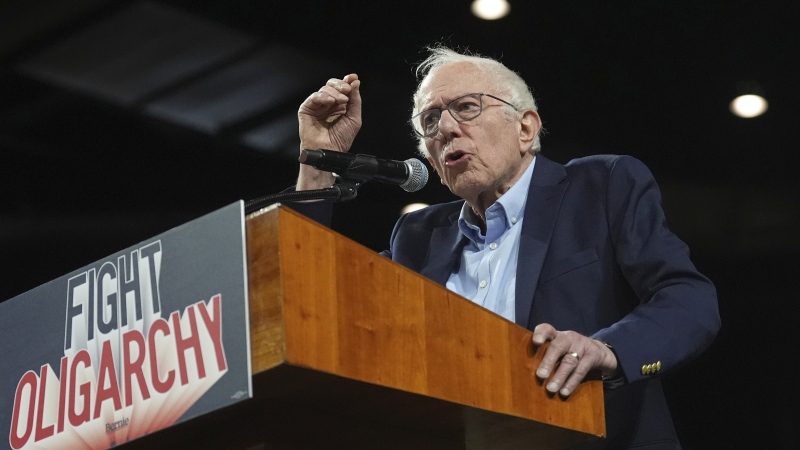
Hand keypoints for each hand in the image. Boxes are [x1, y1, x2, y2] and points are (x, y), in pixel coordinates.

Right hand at [297, 74, 361, 189]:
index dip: (347, 81)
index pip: (342, 88)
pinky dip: (322, 97)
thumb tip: (355, 82)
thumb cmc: (340, 139)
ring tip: (341, 101)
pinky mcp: (306, 109)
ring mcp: (317, 106)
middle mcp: (328, 104)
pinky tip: (330, 102)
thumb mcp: (354, 118)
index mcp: (339, 105)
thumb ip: (355, 100)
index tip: (353, 78)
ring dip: (334, 93)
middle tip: (347, 91)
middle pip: (333, 85)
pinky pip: (314, 97)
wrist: (329, 151)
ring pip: (325, 90)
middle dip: (341, 85)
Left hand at [532, 323, 617, 396]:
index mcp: (556, 335)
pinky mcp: (592, 356)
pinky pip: (581, 371)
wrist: (598, 350)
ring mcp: (581, 346)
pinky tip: (564, 392)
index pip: (547, 329)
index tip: (535, 342)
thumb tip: (525, 372)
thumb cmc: (568, 351)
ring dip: (559, 376)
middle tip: (540, 375)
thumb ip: (544, 354)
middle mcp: (568, 338)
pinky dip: (571, 382)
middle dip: (548, 361)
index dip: (541, 334)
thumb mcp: (558, 348)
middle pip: (558, 347)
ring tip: (551, 389)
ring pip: (569, 362)